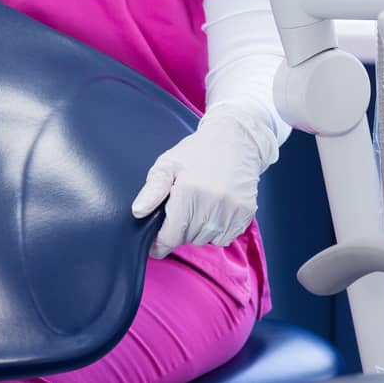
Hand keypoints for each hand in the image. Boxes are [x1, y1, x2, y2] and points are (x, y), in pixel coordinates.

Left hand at [130, 105, 274, 257]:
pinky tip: (216, 211)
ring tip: (200, 207)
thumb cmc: (198, 151)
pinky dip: (218, 231)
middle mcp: (212, 203)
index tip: (156, 243)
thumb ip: (152, 190)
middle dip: (180, 230)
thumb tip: (138, 212)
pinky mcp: (245, 213)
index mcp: (188, 192)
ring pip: (206, 240)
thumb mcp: (168, 164)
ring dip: (199, 231)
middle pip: (188, 239)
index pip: (171, 236)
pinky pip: (226, 238)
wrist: (236, 138)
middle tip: (182, 210)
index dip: (160, 243)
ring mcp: (231, 209)